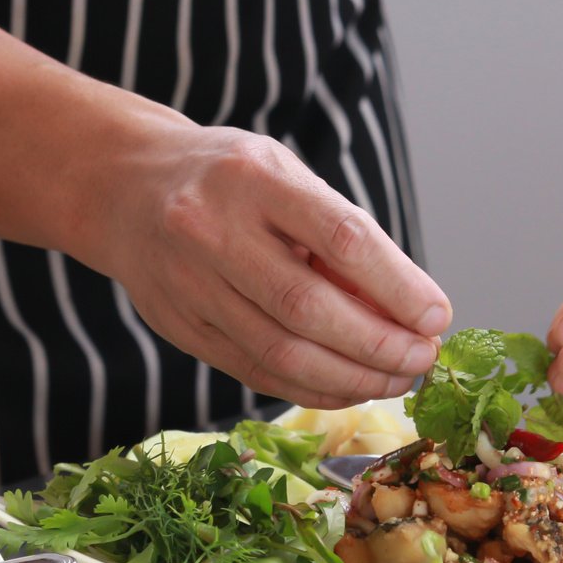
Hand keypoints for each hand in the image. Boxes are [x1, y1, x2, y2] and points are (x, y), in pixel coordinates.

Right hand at [85, 125, 452, 407]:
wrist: (125, 189)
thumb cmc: (227, 180)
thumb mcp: (284, 175)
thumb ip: (338, 233)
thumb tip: (408, 307)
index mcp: (255, 177)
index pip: (340, 237)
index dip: (396, 286)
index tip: (436, 317)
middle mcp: (213, 230)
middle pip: (308, 306)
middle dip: (379, 344)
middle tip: (423, 359)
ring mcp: (190, 284)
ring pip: (281, 352)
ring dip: (352, 378)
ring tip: (397, 379)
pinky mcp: (180, 327)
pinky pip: (256, 373)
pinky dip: (312, 388)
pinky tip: (349, 387)